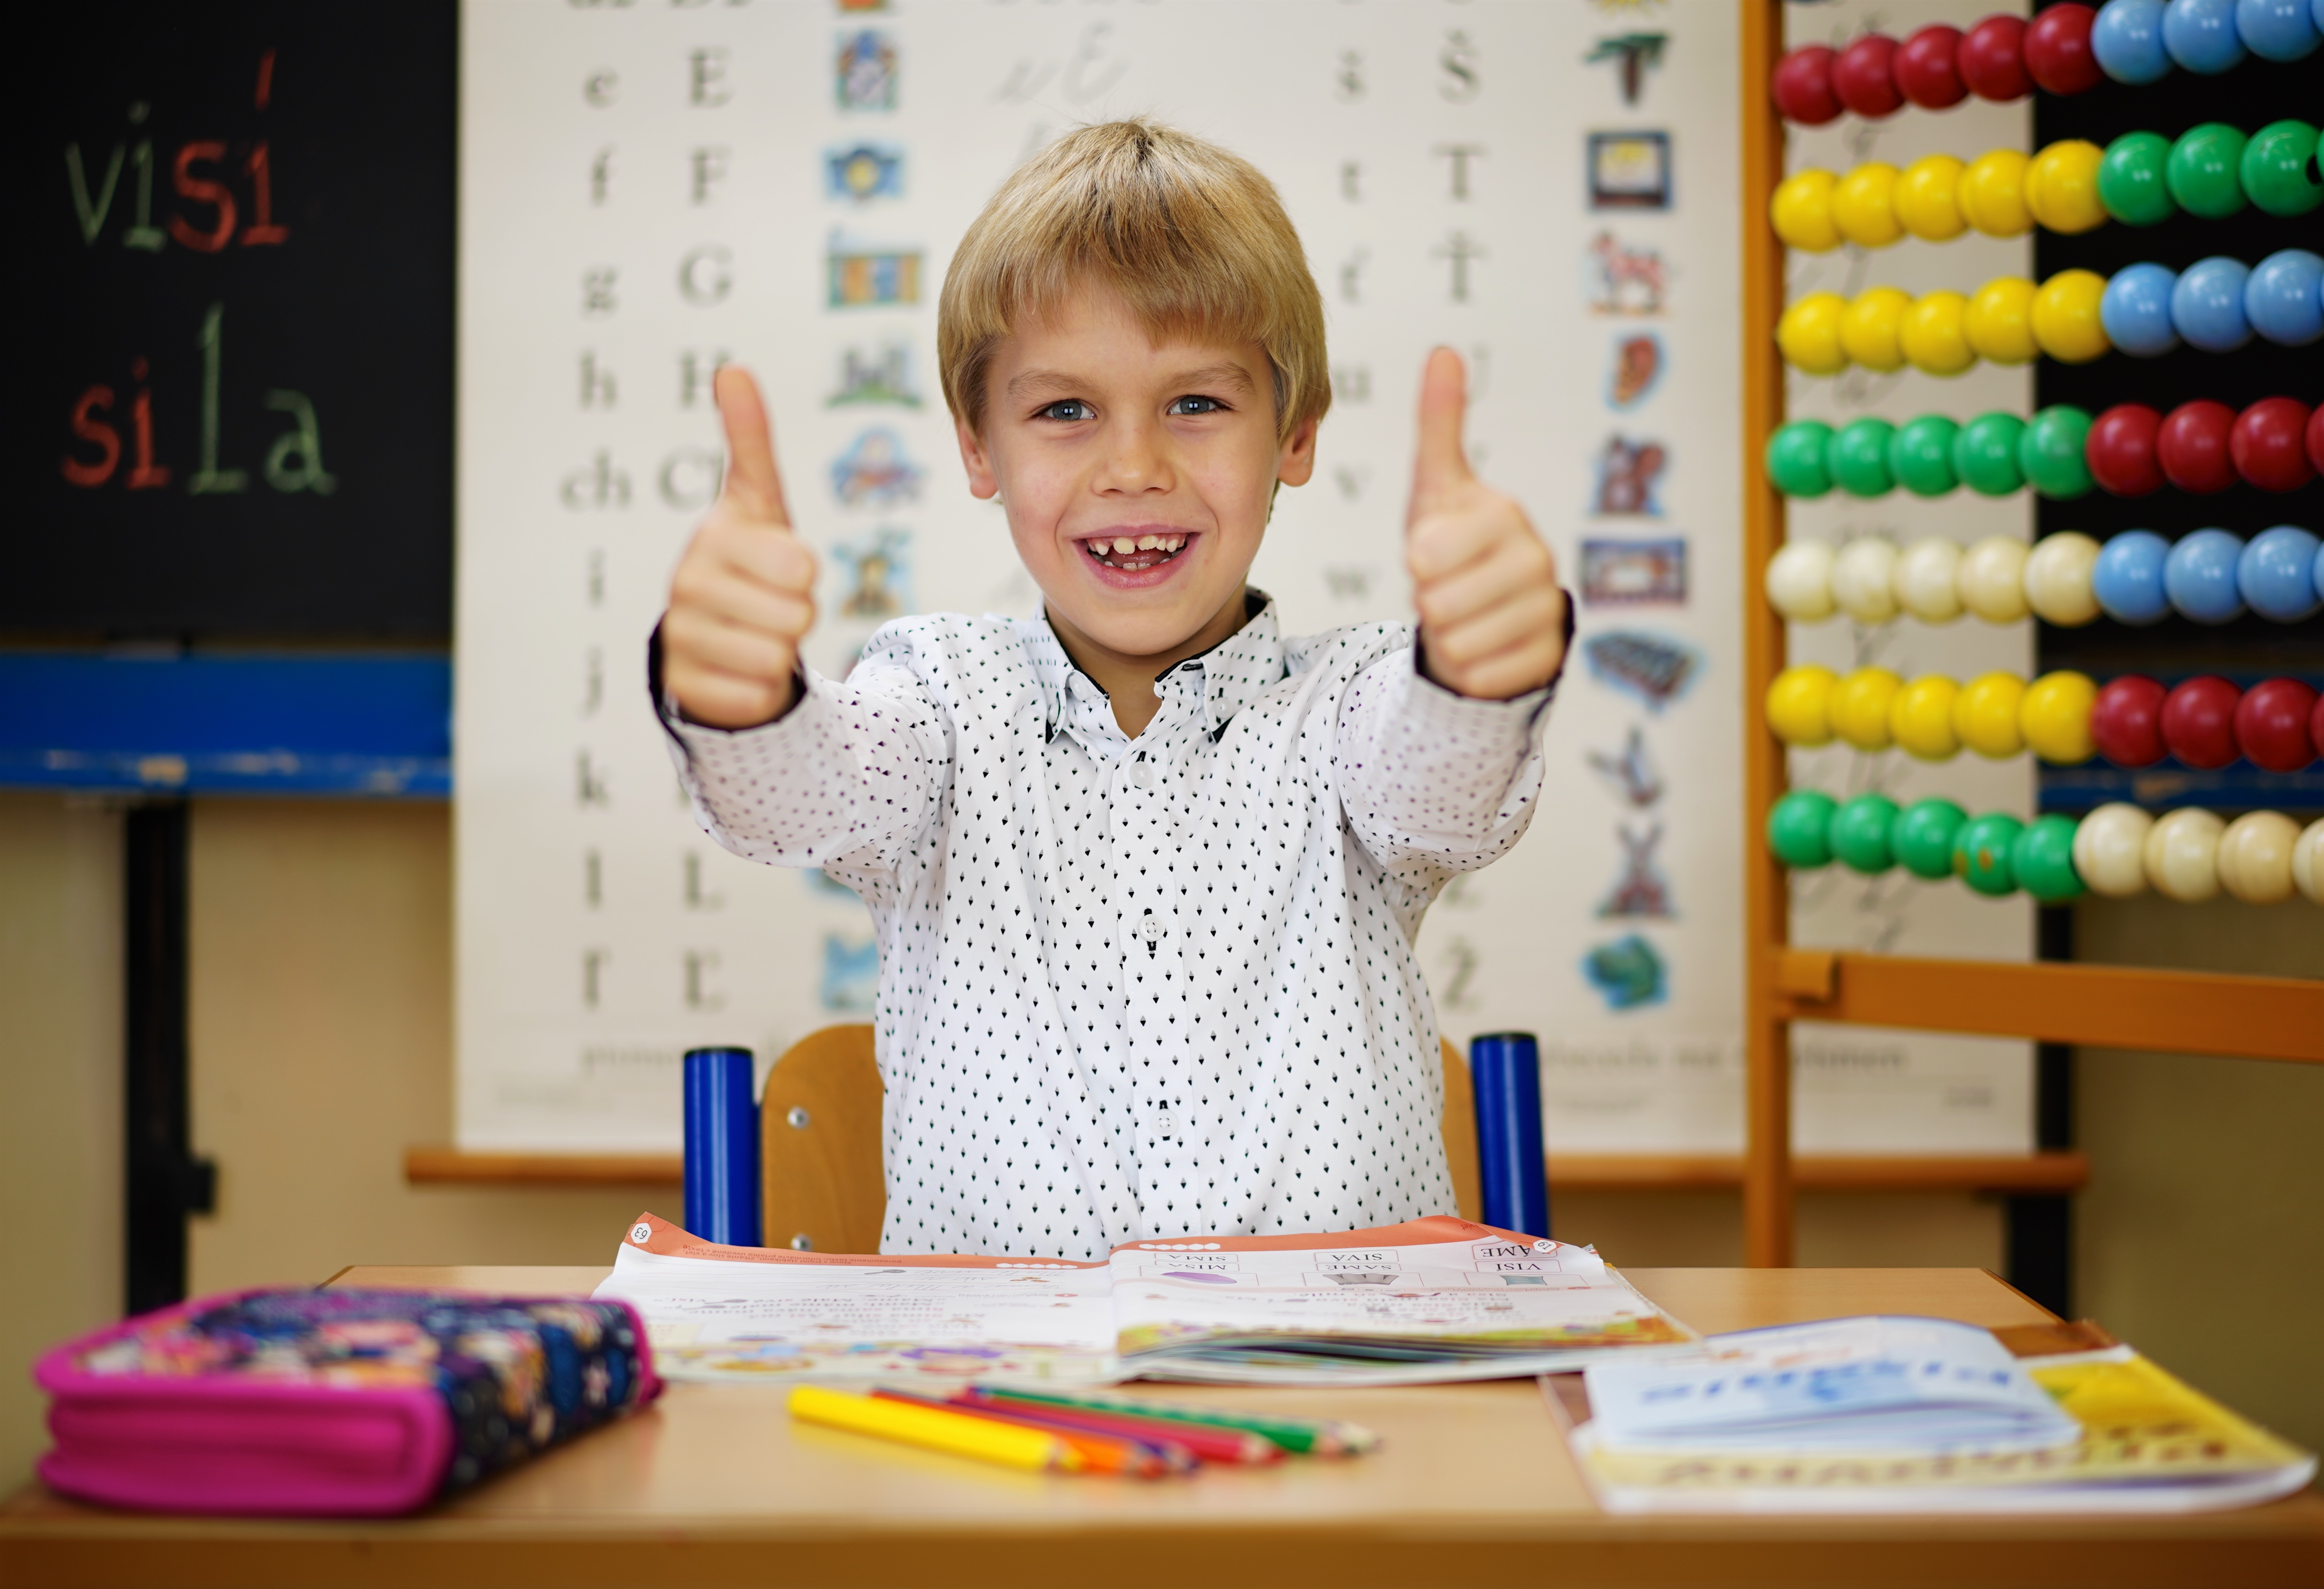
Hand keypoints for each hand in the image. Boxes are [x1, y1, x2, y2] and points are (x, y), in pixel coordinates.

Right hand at [662, 367, 818, 727]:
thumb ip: (749, 440)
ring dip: (779, 651)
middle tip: (767, 603)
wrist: (714, 631)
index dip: (803, 571)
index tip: (777, 563)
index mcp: (714, 536)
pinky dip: (760, 687)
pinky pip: (756, 693)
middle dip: (796, 613)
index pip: (800, 564)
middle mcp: (688, 583)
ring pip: (778, 656)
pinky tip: (738, 668)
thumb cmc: (749, 561)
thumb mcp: (758, 502)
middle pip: (797, 613)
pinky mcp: (684, 686)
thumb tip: (733, 369)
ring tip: (752, 633)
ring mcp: (681, 636)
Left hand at [1404, 348, 1566, 699]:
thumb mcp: (1437, 486)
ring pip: (1457, 642)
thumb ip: (1438, 423)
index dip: (1417, 562)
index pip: (1425, 555)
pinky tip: (1484, 645)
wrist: (1484, 609)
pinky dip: (1470, 670)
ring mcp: (1547, 611)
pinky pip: (1481, 676)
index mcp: (1505, 514)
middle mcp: (1537, 560)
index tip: (1436, 552)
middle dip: (1429, 601)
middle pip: (1438, 603)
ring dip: (1447, 636)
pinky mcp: (1549, 658)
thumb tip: (1444, 350)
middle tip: (1449, 588)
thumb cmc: (1453, 545)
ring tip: (1465, 613)